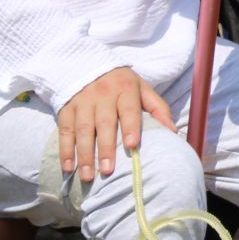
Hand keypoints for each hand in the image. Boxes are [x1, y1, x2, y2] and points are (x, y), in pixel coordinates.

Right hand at [57, 66, 175, 181]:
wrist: (86, 63)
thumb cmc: (121, 84)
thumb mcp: (142, 88)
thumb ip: (158, 108)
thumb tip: (173, 132)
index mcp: (125, 88)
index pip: (128, 109)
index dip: (130, 126)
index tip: (132, 145)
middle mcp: (102, 94)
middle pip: (104, 123)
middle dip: (105, 148)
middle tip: (107, 171)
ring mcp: (82, 101)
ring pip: (82, 129)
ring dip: (84, 154)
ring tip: (88, 176)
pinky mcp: (66, 108)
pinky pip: (65, 130)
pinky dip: (65, 150)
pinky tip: (68, 167)